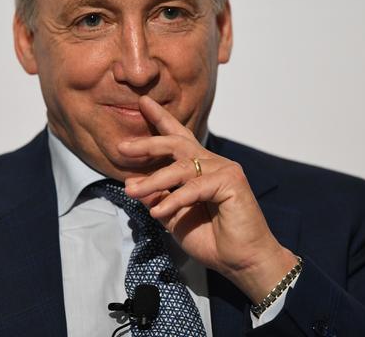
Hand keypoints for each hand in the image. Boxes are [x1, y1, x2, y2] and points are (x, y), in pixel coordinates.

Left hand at [120, 95, 297, 302]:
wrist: (242, 262)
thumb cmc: (212, 239)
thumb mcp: (174, 217)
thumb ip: (156, 199)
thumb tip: (131, 183)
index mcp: (200, 168)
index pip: (178, 138)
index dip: (161, 119)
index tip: (143, 103)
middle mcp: (212, 163)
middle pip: (177, 144)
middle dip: (148, 144)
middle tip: (122, 147)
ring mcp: (224, 169)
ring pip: (181, 168)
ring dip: (153, 180)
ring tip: (133, 191)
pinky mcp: (232, 182)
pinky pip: (194, 187)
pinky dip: (174, 200)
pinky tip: (158, 211)